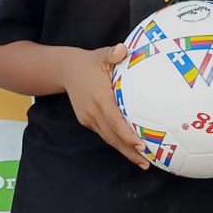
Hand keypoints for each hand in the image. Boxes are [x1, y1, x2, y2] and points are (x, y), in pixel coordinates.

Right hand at [62, 43, 149, 168]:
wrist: (65, 70)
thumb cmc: (89, 62)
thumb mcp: (101, 55)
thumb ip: (113, 53)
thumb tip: (123, 49)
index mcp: (99, 97)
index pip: (115, 121)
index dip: (127, 135)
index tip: (141, 145)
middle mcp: (93, 112)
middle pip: (113, 137)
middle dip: (129, 152)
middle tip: (147, 163)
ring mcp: (88, 118)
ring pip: (108, 138)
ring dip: (124, 151)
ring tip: (142, 161)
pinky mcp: (86, 120)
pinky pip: (104, 133)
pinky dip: (117, 141)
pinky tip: (129, 147)